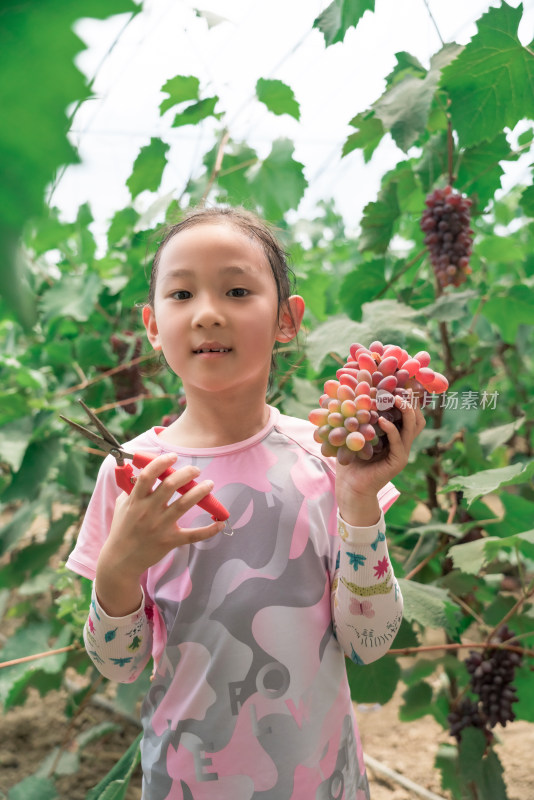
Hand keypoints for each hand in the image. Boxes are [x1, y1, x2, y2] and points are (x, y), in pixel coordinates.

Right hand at [95, 453, 224, 614]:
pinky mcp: (170, 541)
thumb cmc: (122, 530)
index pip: (148, 475)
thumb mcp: (121, 506)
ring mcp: (160, 526)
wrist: (121, 560)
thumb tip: (142, 473)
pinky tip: (221, 523)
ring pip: (184, 504)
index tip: (173, 456)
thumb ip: (131, 489)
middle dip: (186, 473)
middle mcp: (148, 511)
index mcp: (135, 500)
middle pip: (170, 485)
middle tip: (196, 470)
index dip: (161, 462)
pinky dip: (209, 530)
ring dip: (200, 492)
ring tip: (209, 484)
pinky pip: (193, 535)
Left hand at [335, 391, 425, 525]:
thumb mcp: (352, 432)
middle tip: (401, 385)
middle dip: (411, 399)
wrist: (349, 486)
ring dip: (406, 410)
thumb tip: (345, 387)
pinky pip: (398, 441)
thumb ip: (355, 414)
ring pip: (413, 426)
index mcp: (394, 433)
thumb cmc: (349, 458)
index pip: (408, 411)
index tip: (398, 379)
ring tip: (394, 397)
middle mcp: (402, 441)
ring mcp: (402, 451)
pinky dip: (392, 429)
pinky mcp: (398, 461)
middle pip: (417, 416)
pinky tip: (382, 420)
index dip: (407, 396)